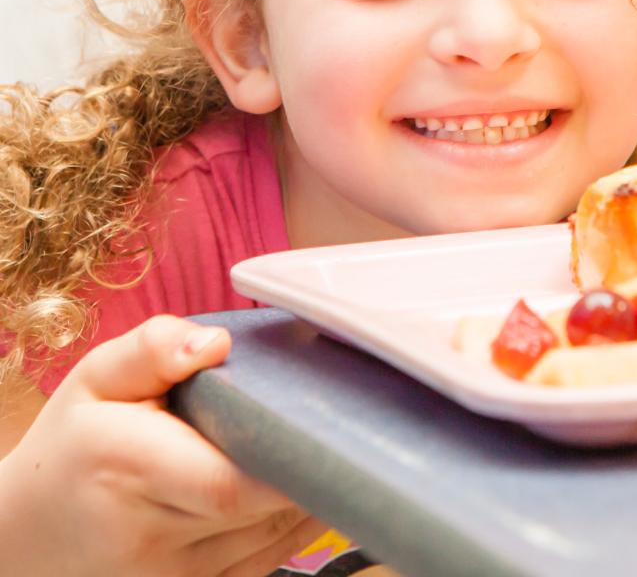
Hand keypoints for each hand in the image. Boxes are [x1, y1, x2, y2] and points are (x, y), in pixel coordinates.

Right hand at [0, 315, 323, 576]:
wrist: (27, 534)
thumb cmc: (75, 443)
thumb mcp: (97, 377)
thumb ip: (155, 347)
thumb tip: (215, 344)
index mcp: (129, 469)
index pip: (230, 482)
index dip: (291, 460)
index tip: (332, 425)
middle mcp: (149, 536)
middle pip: (260, 508)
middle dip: (309, 466)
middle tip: (342, 421)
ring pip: (271, 538)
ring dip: (307, 494)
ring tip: (324, 445)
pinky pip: (265, 563)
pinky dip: (293, 526)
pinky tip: (303, 486)